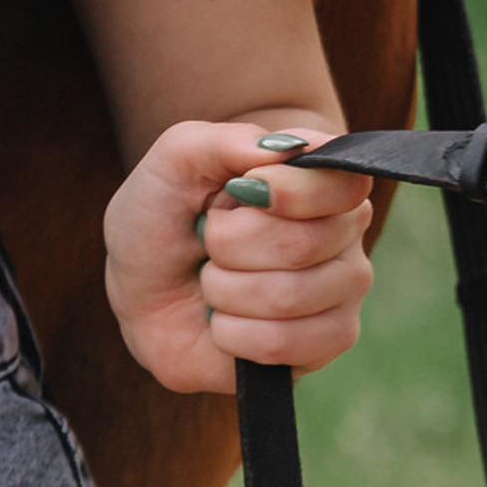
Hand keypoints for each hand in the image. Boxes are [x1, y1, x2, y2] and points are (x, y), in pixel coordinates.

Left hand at [104, 119, 372, 394]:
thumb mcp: (178, 157)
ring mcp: (339, 294)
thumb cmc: (166, 212)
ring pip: (287, 297)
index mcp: (322, 179)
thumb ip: (229, 140)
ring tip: (213, 280)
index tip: (235, 192)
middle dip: (229, 242)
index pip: (341, 183)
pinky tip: (223, 321)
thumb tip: (287, 149)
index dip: (284, 191)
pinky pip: (282, 345)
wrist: (142, 287)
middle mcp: (344, 235)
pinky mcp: (322, 347)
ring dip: (224, 289)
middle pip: (302, 244)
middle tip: (210, 238)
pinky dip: (232, 333)